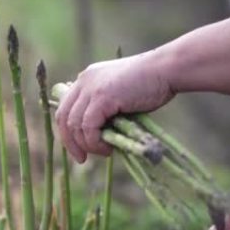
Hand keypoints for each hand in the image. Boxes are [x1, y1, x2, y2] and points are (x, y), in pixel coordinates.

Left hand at [55, 51, 173, 161]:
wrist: (166, 69)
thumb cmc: (151, 84)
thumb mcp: (119, 95)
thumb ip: (105, 109)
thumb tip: (98, 136)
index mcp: (86, 79)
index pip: (65, 108)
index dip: (67, 132)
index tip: (78, 150)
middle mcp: (84, 81)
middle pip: (64, 117)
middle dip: (70, 142)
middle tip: (82, 159)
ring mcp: (91, 88)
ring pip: (75, 125)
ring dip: (87, 144)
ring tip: (105, 151)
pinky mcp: (101, 97)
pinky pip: (88, 127)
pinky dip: (95, 141)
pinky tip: (108, 147)